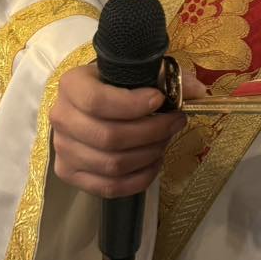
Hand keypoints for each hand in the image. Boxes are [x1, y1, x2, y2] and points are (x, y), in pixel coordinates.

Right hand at [50, 61, 190, 198]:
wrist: (90, 104)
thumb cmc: (117, 84)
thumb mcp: (138, 72)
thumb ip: (169, 77)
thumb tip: (199, 92)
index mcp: (71, 85)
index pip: (97, 101)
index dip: (133, 105)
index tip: (160, 100)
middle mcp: (60, 117)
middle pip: (109, 137)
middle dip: (152, 132)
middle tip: (176, 122)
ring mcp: (62, 149)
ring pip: (112, 164)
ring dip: (149, 155)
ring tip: (165, 141)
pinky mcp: (69, 174)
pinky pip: (108, 187)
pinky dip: (139, 178)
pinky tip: (154, 162)